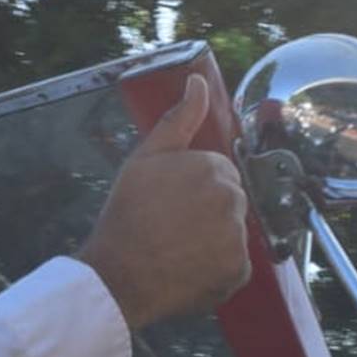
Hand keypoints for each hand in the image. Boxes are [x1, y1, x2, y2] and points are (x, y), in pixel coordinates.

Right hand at [77, 73, 252, 329]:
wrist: (117, 276)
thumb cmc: (127, 215)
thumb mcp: (145, 159)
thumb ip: (178, 119)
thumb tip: (198, 80)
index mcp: (213, 167)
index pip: (217, 173)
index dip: (191, 188)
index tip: (168, 203)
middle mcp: (232, 199)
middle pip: (229, 201)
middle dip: (206, 211)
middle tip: (170, 226)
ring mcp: (238, 237)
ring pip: (232, 232)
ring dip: (213, 240)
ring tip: (177, 249)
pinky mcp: (239, 271)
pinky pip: (235, 265)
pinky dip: (217, 270)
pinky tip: (188, 269)